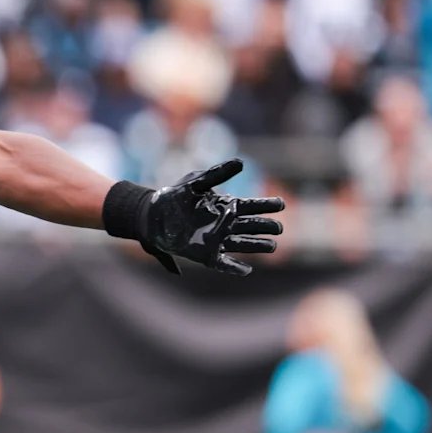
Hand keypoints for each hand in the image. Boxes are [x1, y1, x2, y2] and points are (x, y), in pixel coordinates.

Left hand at [140, 159, 283, 275]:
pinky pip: (222, 263)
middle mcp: (223, 224)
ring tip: (272, 246)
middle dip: (265, 227)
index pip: (250, 207)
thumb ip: (217, 174)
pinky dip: (234, 267)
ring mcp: (215, 240)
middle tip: (279, 228)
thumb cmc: (173, 196)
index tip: (281, 204)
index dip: (266, 206)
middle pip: (250, 226)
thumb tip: (241, 162)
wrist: (150, 215)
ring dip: (257, 246)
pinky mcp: (204, 254)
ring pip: (242, 244)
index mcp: (223, 207)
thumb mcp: (195, 182)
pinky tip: (246, 269)